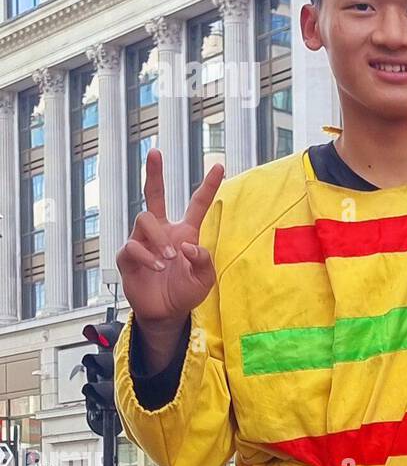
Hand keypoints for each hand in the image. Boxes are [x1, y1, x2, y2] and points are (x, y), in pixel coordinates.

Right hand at [116, 150, 222, 365]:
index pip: (197, 204)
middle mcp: (163, 231)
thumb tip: (188, 246)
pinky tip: (156, 266)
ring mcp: (143, 241)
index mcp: (185, 232)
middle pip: (155, 195)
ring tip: (168, 258)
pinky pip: (132, 245)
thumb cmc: (186, 292)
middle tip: (155, 152)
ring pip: (145, 218)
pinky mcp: (128, 256)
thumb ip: (203, 261)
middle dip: (154, 173)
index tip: (220, 165)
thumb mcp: (205, 279)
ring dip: (158, 236)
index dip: (208, 186)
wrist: (165, 312)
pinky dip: (145, 255)